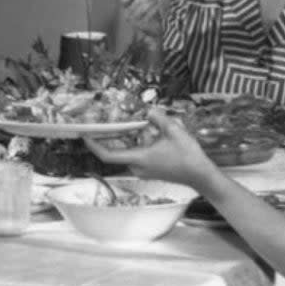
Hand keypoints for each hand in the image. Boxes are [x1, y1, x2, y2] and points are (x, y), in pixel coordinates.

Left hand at [84, 108, 216, 189]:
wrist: (199, 175)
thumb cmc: (188, 155)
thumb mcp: (174, 131)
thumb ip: (158, 118)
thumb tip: (148, 110)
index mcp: (139, 158)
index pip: (108, 155)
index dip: (93, 146)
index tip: (84, 136)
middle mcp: (137, 167)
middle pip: (115, 153)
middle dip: (108, 139)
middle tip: (101, 124)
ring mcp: (143, 171)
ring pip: (126, 154)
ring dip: (122, 142)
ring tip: (121, 125)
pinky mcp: (149, 171)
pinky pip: (134, 157)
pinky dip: (132, 146)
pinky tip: (138, 134)